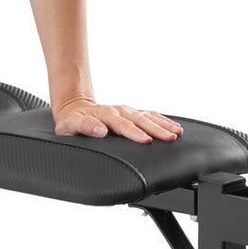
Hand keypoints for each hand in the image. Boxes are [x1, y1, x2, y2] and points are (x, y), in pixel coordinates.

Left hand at [52, 98, 183, 143]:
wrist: (74, 108)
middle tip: (170, 137)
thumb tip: (100, 130)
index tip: (146, 140)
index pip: (123, 125)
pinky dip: (163, 120)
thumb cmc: (72, 121)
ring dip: (163, 124)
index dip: (135, 133)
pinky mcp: (132, 113)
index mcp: (105, 115)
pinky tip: (174, 126)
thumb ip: (85, 127)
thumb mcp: (71, 125)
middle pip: (140, 120)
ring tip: (177, 132)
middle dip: (156, 129)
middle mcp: (118, 111)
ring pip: (148, 116)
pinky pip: (150, 115)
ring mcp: (126, 111)